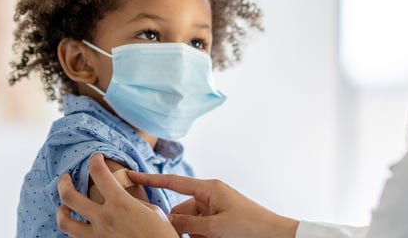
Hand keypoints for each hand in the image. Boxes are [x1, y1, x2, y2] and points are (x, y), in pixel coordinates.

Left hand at [56, 154, 177, 237]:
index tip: (96, 158)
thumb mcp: (153, 212)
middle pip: (69, 196)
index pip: (98, 172)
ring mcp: (97, 237)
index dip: (95, 160)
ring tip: (64, 207)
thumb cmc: (162, 236)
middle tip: (65, 178)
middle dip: (63, 183)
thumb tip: (123, 198)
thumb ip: (133, 202)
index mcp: (120, 204)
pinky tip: (78, 226)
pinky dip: (73, 230)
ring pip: (64, 222)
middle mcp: (104, 219)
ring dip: (61, 211)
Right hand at [129, 172, 299, 237]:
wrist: (276, 235)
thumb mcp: (215, 226)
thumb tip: (165, 221)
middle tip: (193, 235)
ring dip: (193, 235)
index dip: (150, 180)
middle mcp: (209, 195)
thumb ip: (188, 224)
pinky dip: (201, 237)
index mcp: (208, 188)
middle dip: (179, 226)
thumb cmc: (251, 225)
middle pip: (180, 209)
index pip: (172, 182)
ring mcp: (214, 208)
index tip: (130, 175)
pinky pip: (200, 229)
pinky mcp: (218, 220)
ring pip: (190, 223)